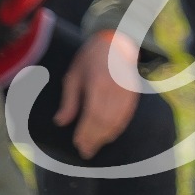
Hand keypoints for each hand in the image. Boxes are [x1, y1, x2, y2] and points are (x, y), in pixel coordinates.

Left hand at [57, 30, 140, 157]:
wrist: (117, 41)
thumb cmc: (90, 58)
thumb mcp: (73, 76)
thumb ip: (69, 100)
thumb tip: (60, 122)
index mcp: (98, 85)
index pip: (92, 116)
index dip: (85, 133)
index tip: (77, 145)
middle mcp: (115, 91)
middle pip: (105, 122)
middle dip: (95, 139)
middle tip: (85, 152)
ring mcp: (127, 93)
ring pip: (118, 121)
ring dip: (106, 137)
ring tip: (95, 147)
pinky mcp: (134, 94)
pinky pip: (127, 116)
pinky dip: (118, 128)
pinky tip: (109, 136)